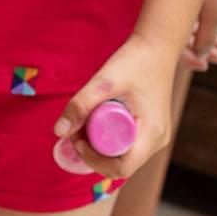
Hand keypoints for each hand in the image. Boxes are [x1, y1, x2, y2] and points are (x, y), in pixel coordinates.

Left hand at [54, 32, 176, 182]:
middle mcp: (157, 141)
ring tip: (84, 123)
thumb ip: (81, 104)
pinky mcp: (149, 132)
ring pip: (122, 158)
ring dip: (99, 148)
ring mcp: (155, 138)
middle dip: (93, 154)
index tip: (76, 139)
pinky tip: (95, 122)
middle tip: (76, 130)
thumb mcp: (105, 81)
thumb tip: (59, 132)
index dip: (93, 160)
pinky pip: (125, 147)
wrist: (156, 47)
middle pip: (120, 166)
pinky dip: (107, 140)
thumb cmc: (135, 61)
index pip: (121, 168)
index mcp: (152, 134)